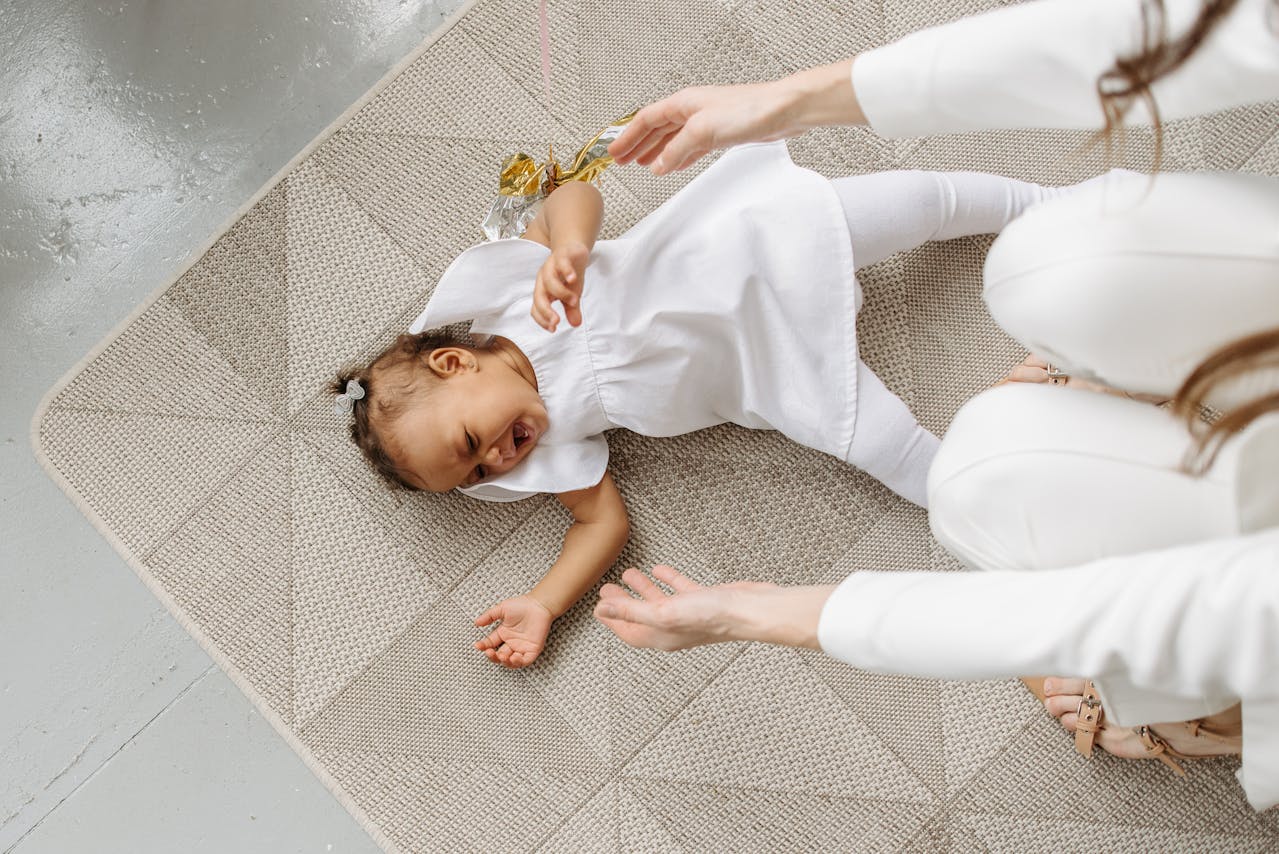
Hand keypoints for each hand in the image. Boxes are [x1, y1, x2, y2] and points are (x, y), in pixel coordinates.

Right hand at [474, 595, 553, 667]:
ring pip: (511, 661)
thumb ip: (489, 616)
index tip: (478, 645)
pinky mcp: (532, 650)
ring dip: (505, 662)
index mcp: (503, 633)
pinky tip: (514, 657)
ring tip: (502, 656)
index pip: (490, 643)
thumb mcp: (502, 609)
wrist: (538, 605)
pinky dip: (518, 662)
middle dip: (493, 656)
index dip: (483, 646)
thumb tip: (476, 623)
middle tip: (489, 652)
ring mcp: (522, 647)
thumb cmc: (522, 605)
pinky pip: (525, 661)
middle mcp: (511, 642)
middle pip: (499, 655)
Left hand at [531, 242, 588, 331]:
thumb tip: (576, 324)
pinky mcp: (562, 256)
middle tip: (556, 321)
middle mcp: (544, 279)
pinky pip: (561, 263)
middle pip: (539, 296)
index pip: (536, 308)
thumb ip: (572, 309)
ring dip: (561, 293)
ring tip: (574, 301)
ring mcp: (551, 266)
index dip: (542, 319)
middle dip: (546, 311)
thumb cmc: (568, 275)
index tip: (553, 329)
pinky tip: (573, 279)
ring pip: (549, 281)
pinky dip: (566, 271)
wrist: (573, 251)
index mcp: (544, 290)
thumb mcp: (572, 294)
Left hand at [593, 565, 779, 650]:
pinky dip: (668, 579)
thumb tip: (603, 609)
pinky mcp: (704, 601)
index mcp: (661, 636)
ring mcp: (689, 615)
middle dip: (623, 603)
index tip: (597, 607)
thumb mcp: (663, 612)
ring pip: (659, 601)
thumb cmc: (712, 616)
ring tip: (630, 574)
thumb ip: (632, 610)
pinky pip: (680, 590)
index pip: (629, 630)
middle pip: (640, 616)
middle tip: (607, 590)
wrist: (750, 610)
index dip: (612, 619)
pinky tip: (661, 569)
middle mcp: (674, 628)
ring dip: (643, 589)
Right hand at [608, 82, 794, 175]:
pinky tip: (674, 165)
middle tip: (622, 161)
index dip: (627, 137)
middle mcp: (692, 109)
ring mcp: (706, 121)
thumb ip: (676, 151)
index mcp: (683, 103)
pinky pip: (690, 147)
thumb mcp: (703, 132)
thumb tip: (657, 167)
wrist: (783, 111)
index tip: (613, 152)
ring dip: (656, 151)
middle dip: (637, 145)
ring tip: (642, 164)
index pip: (645, 120)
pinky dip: (678, 157)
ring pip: (672, 138)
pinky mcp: (721, 134)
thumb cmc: (748, 110)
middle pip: (656, 128)